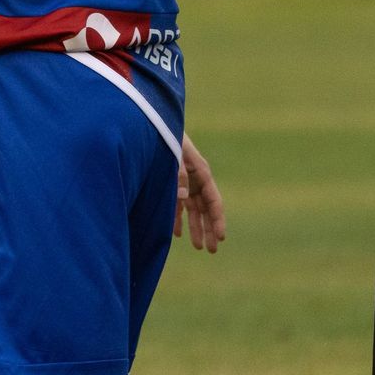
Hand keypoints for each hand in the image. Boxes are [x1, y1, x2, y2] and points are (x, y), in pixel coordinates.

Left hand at [174, 133, 224, 253]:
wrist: (154, 124)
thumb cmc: (166, 136)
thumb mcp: (173, 152)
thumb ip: (178, 173)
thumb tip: (183, 197)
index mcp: (201, 171)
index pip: (214, 200)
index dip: (218, 220)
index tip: (220, 238)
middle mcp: (196, 179)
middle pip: (206, 209)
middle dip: (210, 229)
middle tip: (212, 250)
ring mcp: (185, 181)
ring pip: (194, 210)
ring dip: (196, 228)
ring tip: (198, 247)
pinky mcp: (173, 183)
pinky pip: (179, 205)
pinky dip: (178, 219)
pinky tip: (178, 233)